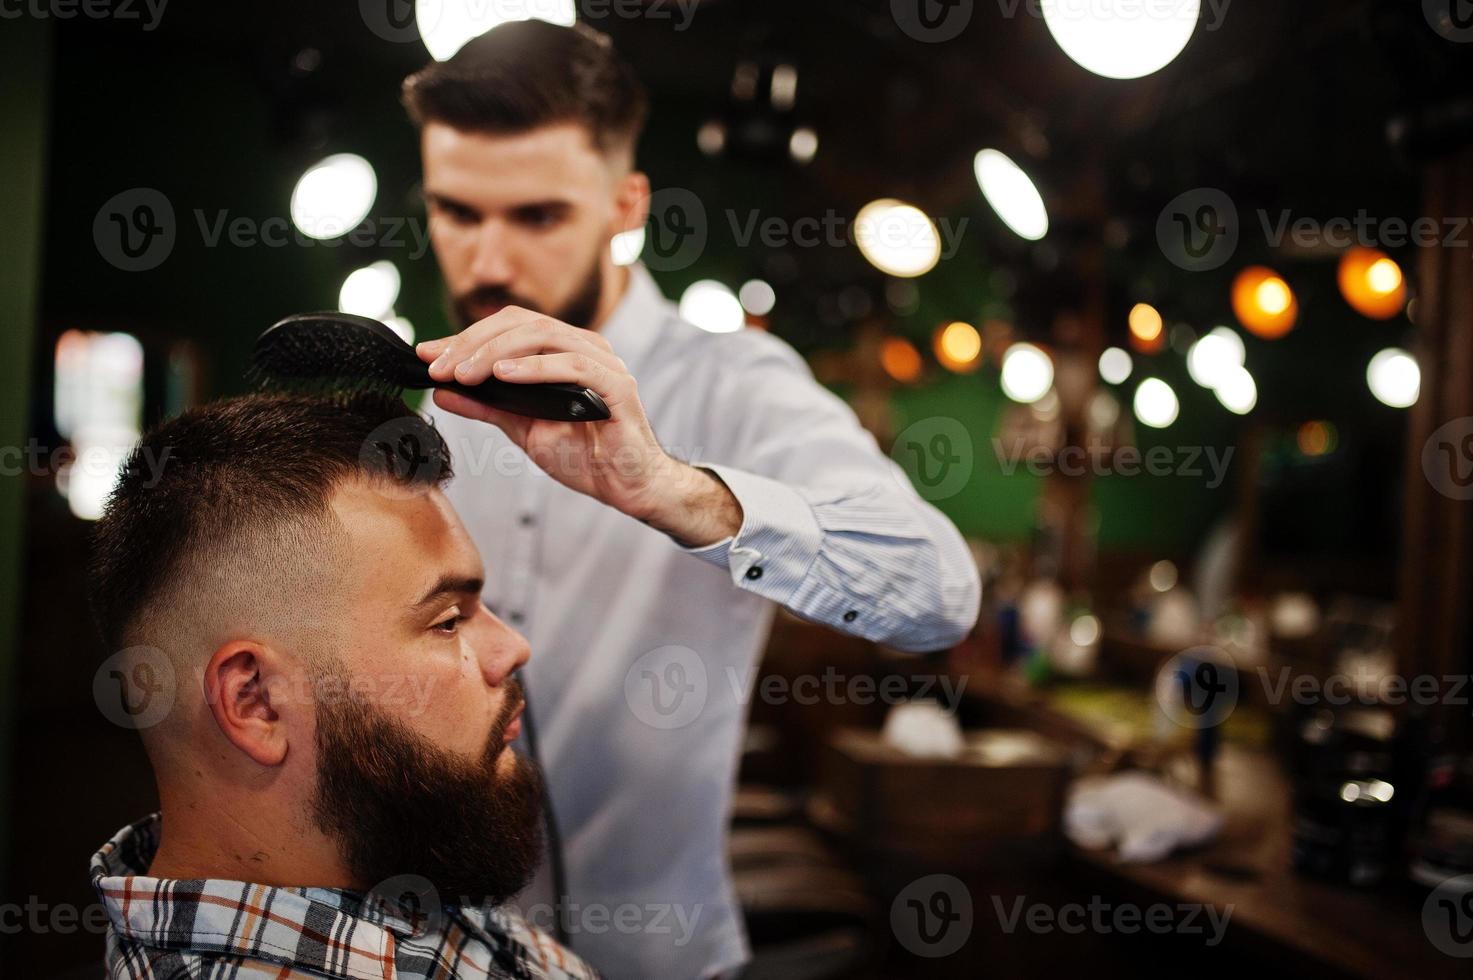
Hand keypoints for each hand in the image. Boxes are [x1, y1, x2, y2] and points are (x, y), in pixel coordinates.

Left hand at [417, 307, 740, 545]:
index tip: (427, 356)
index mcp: (563, 350)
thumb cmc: (584, 454)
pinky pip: (572, 365)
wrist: (626, 486)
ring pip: (543, 336)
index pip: (508, 325)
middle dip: (473, 343)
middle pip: (521, 323)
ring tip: (463, 374)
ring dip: (495, 352)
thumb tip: (441, 392)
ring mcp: (603, 363)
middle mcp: (584, 347)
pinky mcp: (617, 386)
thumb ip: (486, 407)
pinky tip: (502, 377)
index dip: (464, 336)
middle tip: (439, 368)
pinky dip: (534, 368)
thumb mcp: (522, 428)